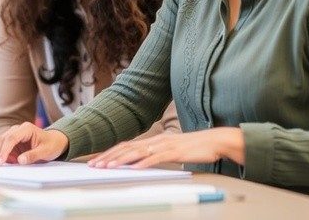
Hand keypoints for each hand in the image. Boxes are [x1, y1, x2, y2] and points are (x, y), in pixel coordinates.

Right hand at [0, 122, 68, 165]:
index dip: (4, 150)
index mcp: (26, 128)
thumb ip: (33, 155)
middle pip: (2, 139)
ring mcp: (12, 135)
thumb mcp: (45, 151)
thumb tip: (20, 160)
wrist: (54, 141)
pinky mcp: (10, 142)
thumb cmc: (51, 145)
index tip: (0, 162)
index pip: (11, 138)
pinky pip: (0, 147)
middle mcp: (17, 129)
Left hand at [87, 127, 244, 168]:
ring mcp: (164, 145)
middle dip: (109, 157)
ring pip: (137, 152)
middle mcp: (155, 140)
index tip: (97, 160)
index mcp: (153, 140)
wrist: (214, 141)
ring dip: (121, 160)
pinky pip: (156, 158)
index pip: (126, 146)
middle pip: (127, 148)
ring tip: (108, 167)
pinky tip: (134, 168)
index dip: (110, 153)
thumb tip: (140, 162)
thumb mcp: (170, 150)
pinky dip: (144, 163)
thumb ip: (155, 154)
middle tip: (95, 165)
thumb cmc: (193, 147)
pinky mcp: (175, 152)